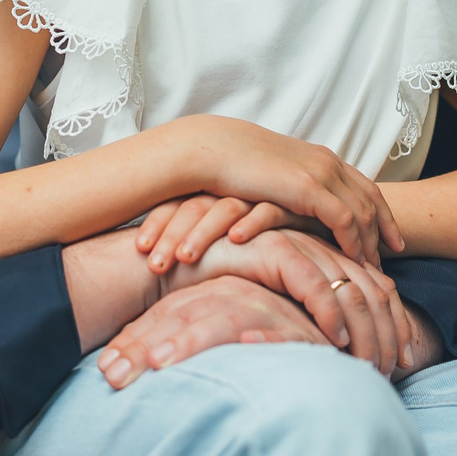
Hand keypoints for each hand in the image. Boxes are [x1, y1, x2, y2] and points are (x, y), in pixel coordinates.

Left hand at [97, 276, 330, 388]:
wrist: (339, 329)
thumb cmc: (275, 336)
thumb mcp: (220, 333)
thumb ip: (181, 342)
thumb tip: (119, 369)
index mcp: (212, 292)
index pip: (165, 313)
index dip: (133, 338)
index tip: (104, 371)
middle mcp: (238, 291)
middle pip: (183, 311)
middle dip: (146, 341)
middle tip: (113, 373)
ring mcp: (271, 303)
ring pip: (225, 314)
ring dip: (194, 338)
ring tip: (162, 362)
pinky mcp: (306, 321)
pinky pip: (284, 328)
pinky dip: (265, 339)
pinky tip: (243, 349)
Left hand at [133, 194, 296, 273]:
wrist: (319, 230)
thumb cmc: (268, 242)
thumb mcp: (229, 239)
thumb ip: (202, 250)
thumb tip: (162, 267)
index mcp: (216, 191)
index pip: (179, 200)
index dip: (158, 221)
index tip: (137, 249)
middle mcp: (238, 188)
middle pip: (196, 204)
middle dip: (171, 231)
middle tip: (152, 263)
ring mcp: (265, 193)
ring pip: (226, 208)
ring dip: (203, 233)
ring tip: (183, 259)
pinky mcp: (295, 204)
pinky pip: (269, 211)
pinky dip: (251, 224)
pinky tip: (235, 240)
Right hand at [181, 228, 423, 378]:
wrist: (178, 259)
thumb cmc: (227, 283)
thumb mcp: (280, 296)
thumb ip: (312, 307)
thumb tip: (344, 346)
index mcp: (327, 248)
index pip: (379, 284)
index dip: (396, 322)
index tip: (404, 358)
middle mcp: (321, 242)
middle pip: (375, 287)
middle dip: (390, 332)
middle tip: (394, 369)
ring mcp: (301, 242)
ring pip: (353, 288)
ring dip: (367, 332)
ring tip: (369, 365)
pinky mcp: (277, 248)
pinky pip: (316, 284)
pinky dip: (331, 315)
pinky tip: (336, 342)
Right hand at [185, 120, 404, 267]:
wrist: (212, 150)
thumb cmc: (234, 167)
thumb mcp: (275, 177)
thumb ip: (294, 190)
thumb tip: (299, 210)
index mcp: (321, 158)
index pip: (365, 187)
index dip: (382, 213)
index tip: (392, 239)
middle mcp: (328, 163)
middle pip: (372, 199)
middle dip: (385, 230)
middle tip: (394, 258)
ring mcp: (321, 173)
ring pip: (363, 212)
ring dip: (370, 242)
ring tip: (374, 270)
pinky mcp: (308, 188)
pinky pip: (344, 219)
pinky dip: (353, 241)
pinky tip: (353, 261)